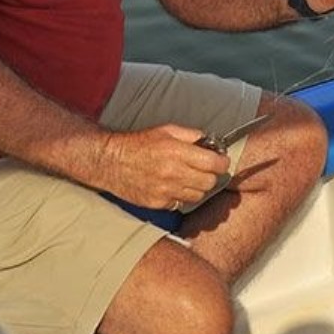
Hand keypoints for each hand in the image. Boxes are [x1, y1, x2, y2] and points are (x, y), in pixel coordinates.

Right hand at [99, 123, 229, 210]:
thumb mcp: (167, 129)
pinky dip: (182, 196)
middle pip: (210, 182)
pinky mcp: (158, 203)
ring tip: (189, 178)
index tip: (220, 161)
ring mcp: (165, 191)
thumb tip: (211, 142)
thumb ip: (192, 134)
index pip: (214, 164)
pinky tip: (175, 186)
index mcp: (178, 152)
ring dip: (198, 187)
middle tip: (206, 169)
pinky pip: (181, 204)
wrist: (111, 162)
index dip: (222, 162)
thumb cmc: (139, 143)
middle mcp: (173, 173)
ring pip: (198, 195)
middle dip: (211, 175)